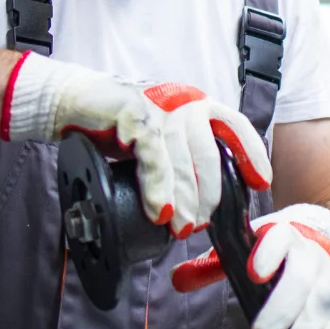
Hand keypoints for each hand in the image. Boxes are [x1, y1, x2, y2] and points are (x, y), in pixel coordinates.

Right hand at [4, 56, 270, 237]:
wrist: (69, 103)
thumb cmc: (115, 126)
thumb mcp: (157, 141)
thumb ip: (179, 159)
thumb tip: (200, 201)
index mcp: (195, 105)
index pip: (234, 126)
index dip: (251, 154)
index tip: (260, 183)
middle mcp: (182, 101)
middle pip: (210, 152)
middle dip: (208, 194)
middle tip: (201, 224)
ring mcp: (159, 105)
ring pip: (182, 157)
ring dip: (184, 198)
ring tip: (181, 227)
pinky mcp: (133, 111)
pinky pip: (153, 154)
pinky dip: (158, 187)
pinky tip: (160, 211)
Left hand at [170, 204, 329, 328]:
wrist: (327, 231)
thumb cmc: (279, 244)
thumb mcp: (247, 246)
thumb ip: (214, 265)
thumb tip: (178, 279)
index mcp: (283, 233)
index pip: (277, 238)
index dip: (267, 254)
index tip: (254, 273)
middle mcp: (311, 250)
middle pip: (300, 278)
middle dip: (282, 308)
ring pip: (325, 298)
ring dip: (310, 326)